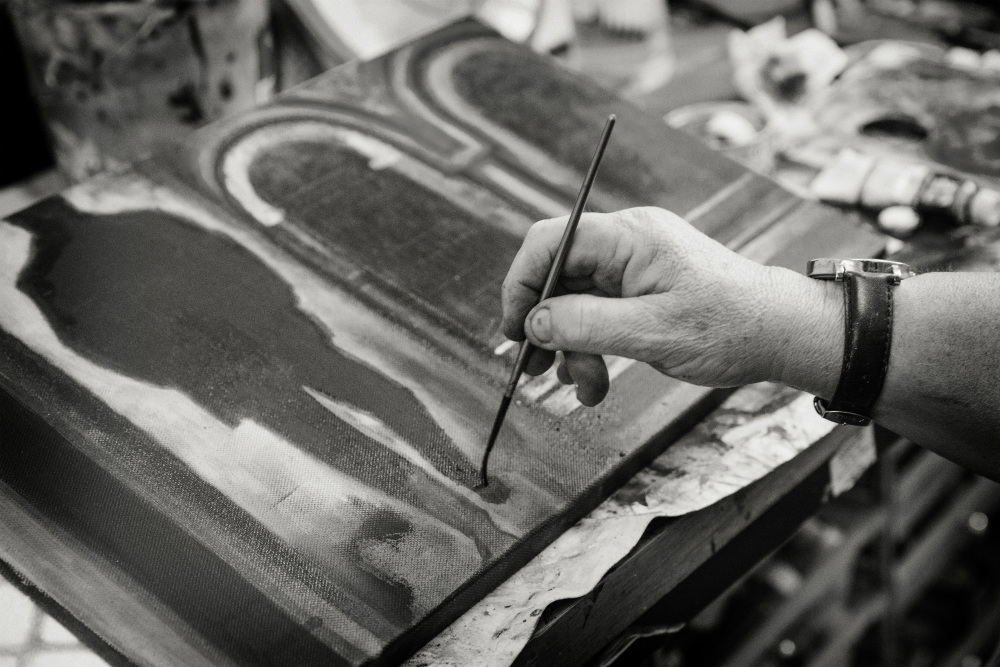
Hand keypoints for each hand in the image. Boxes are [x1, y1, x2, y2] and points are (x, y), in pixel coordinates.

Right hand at [500, 207, 841, 404]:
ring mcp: (633, 268)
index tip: (515, 330)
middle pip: (558, 276)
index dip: (522, 283)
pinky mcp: (640, 291)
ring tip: (584, 388)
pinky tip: (596, 381)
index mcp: (629, 237)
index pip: (551, 241)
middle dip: (546, 327)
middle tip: (535, 370)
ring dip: (571, 349)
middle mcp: (626, 245)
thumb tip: (532, 322)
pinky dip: (591, 349)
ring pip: (575, 303)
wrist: (781, 334)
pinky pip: (598, 315)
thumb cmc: (730, 326)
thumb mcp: (651, 333)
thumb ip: (586, 324)